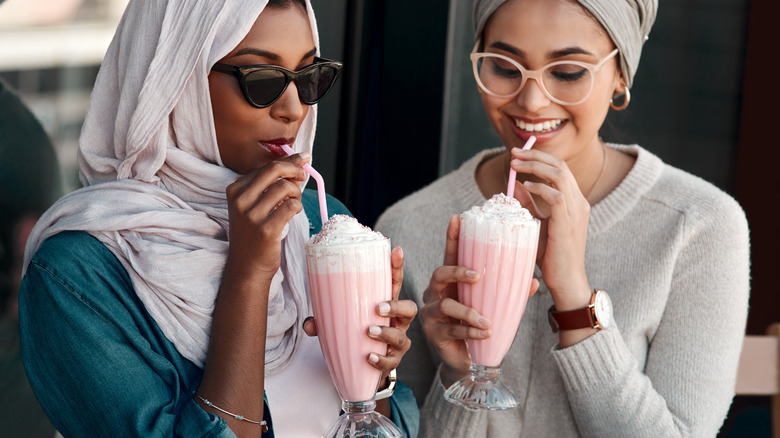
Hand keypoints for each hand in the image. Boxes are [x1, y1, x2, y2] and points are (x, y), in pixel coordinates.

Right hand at [223, 153, 308, 285]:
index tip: (302, 160)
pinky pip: (291, 206)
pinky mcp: (266, 229)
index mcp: (235, 190)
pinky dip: (297, 207)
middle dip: (295, 168)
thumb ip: (271, 183)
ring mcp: (252, 215)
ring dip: (296, 193)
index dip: (288, 161)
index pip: (265, 166)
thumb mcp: (253, 205)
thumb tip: (299, 161)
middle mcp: (240, 200)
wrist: (247, 266)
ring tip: (294, 203)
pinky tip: (293, 213)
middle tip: (304, 176)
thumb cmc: (254, 233)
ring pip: (285, 187)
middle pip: (274, 169)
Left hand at [303, 246, 416, 379]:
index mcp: (385, 305)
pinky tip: (369, 357)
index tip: (396, 251)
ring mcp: (397, 342)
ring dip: (386, 333)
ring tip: (369, 332)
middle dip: (397, 306)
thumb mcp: (338, 323)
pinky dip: (381, 359)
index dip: (397, 267)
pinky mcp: (393, 360)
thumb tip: (309, 324)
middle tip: (377, 308)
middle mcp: (396, 322)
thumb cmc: (354, 336)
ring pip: (402, 336)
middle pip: (409, 308)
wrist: (362, 367)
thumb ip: (323, 321)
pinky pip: (393, 360)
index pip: (394, 283)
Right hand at [420, 215, 539, 386]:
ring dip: (468, 312)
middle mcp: (437, 292)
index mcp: (452, 281)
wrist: (470, 361)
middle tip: (478, 275)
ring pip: (446, 304)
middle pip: (439, 273)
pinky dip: (469, 331)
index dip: (452, 236)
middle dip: (458, 271)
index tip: (457, 217)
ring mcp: (432, 312)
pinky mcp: (433, 333)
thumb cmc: (481, 326)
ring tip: (487, 321)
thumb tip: (533, 280)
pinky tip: (484, 333)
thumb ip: (511, 293)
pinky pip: (450, 329)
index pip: (451, 254)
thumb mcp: (496, 306)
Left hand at [510, 147, 590, 309]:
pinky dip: (539, 187)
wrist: (566, 281)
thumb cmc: (551, 256)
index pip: (559, 168)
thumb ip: (529, 205)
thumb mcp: (536, 224)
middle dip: (535, 155)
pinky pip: (556, 195)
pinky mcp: (569, 222)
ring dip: (535, 165)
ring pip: (559, 174)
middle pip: (560, 165)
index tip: (517, 154)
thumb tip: (515, 186)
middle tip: (513, 152)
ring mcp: (577, 211)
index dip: (538, 157)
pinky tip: (525, 186)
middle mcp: (579, 202)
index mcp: (574, 201)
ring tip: (516, 164)